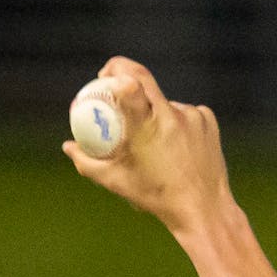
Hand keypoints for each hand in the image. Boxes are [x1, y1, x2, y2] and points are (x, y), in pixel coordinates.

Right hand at [62, 56, 236, 237]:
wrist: (202, 207)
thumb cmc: (155, 196)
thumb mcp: (115, 181)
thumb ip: (87, 162)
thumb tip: (69, 145)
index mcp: (147, 129)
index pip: (132, 85)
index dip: (117, 70)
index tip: (105, 74)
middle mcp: (172, 115)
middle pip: (146, 81)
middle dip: (126, 74)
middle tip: (115, 83)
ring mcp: (192, 115)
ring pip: (164, 103)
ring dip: (154, 112)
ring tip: (152, 141)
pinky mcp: (207, 118)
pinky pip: (184, 113)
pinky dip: (174, 123)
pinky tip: (173, 145)